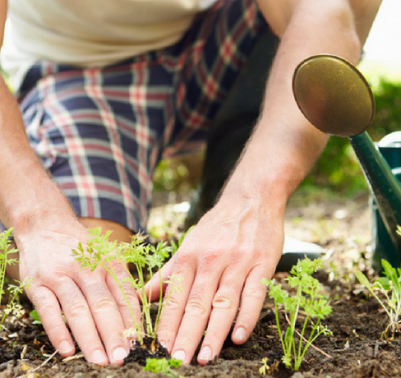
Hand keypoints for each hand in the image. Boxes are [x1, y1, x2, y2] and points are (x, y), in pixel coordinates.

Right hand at [16, 222, 140, 364]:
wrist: (46, 225)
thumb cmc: (81, 246)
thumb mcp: (105, 254)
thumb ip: (118, 280)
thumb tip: (134, 314)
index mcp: (108, 262)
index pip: (124, 294)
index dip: (131, 320)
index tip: (137, 343)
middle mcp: (86, 268)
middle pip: (103, 305)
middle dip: (114, 334)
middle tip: (122, 358)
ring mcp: (61, 275)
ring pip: (78, 310)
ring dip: (90, 337)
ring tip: (100, 360)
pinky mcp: (38, 283)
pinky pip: (48, 310)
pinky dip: (58, 331)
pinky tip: (67, 350)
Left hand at [147, 196, 283, 364]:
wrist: (250, 200)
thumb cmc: (216, 227)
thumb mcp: (188, 245)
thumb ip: (167, 273)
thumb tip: (141, 296)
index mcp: (189, 256)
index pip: (175, 296)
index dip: (167, 324)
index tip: (159, 349)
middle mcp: (211, 260)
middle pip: (196, 303)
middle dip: (186, 334)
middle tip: (178, 361)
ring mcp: (237, 262)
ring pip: (223, 301)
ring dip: (214, 332)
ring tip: (205, 357)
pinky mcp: (261, 263)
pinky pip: (254, 293)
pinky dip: (246, 316)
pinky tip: (239, 336)